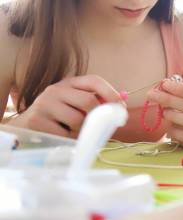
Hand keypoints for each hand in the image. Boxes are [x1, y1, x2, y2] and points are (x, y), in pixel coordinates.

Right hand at [9, 75, 123, 136]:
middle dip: (98, 117)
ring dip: (81, 131)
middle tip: (98, 126)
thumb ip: (95, 103)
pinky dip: (68, 138)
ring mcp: (44, 104)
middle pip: (89, 101)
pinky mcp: (36, 120)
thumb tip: (121, 107)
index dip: (111, 93)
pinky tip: (60, 135)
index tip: (121, 107)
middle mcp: (55, 89)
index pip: (94, 80)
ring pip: (78, 120)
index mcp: (68, 83)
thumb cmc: (57, 117)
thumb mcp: (74, 106)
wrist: (25, 127)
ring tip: (72, 130)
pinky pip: (65, 134)